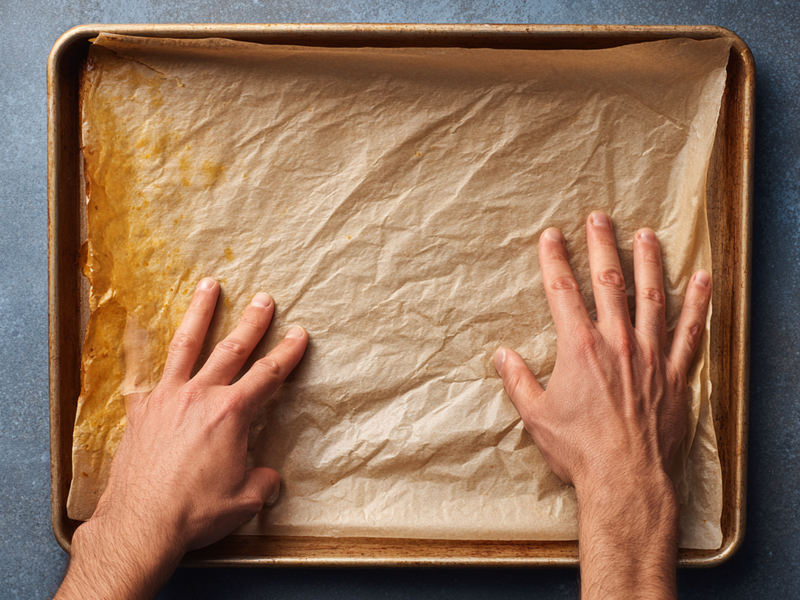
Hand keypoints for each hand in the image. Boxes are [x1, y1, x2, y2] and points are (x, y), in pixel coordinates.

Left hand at [56, 279, 307, 599]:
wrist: (141, 524)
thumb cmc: (196, 512)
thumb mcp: (245, 499)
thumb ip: (262, 481)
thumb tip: (268, 477)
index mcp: (232, 413)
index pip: (268, 374)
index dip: (287, 352)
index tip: (299, 333)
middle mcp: (201, 395)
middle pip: (233, 349)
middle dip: (253, 322)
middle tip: (264, 299)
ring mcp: (167, 397)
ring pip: (187, 344)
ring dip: (200, 313)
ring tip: (209, 286)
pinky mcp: (140, 410)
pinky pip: (139, 371)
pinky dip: (138, 349)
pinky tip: (136, 329)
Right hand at [495, 212, 710, 598]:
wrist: (625, 479)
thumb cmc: (578, 449)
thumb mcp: (535, 416)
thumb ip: (517, 380)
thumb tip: (501, 356)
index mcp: (578, 348)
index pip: (562, 292)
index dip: (554, 260)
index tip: (551, 236)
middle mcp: (615, 342)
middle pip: (609, 283)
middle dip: (602, 247)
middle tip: (600, 218)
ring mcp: (649, 355)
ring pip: (652, 297)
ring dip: (649, 262)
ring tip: (647, 235)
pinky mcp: (675, 374)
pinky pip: (690, 332)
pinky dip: (698, 304)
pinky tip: (702, 279)